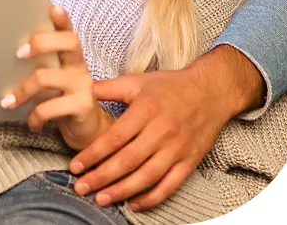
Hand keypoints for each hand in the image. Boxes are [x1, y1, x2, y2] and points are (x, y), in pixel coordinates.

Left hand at [2, 5, 112, 150]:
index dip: (62, 19)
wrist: (86, 131)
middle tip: (18, 53)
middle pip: (69, 42)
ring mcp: (84, 86)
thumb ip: (38, 66)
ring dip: (22, 90)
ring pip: (47, 77)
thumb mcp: (51, 80)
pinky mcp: (83, 107)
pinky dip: (34, 117)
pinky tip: (32, 123)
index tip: (52, 6)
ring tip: (8, 102)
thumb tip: (0, 53)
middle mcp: (79, 67)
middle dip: (41, 42)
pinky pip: (50, 108)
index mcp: (70, 57)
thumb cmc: (61, 100)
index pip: (68, 31)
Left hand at [68, 46, 259, 210]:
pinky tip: (133, 205)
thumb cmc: (169, 86)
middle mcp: (162, 132)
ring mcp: (178, 149)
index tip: (75, 166)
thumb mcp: (136, 82)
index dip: (93, 154)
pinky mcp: (190, 161)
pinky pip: (170, 185)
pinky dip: (152, 198)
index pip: (115, 138)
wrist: (211, 91)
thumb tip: (75, 90)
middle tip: (81, 187)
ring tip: (101, 199)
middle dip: (102, 177)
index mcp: (146, 110)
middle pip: (128, 160)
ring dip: (122, 191)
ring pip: (147, 176)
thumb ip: (106, 88)